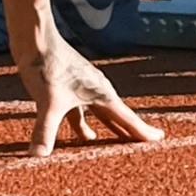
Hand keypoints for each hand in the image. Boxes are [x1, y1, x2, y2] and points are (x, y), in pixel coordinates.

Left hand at [21, 39, 160, 153]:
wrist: (35, 41)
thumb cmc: (46, 66)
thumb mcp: (48, 102)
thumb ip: (45, 131)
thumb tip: (38, 155)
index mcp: (101, 93)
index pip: (127, 118)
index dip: (143, 131)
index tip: (160, 138)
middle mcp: (97, 91)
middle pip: (118, 116)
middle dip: (131, 131)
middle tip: (149, 142)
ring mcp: (83, 89)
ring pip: (101, 114)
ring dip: (109, 129)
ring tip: (117, 145)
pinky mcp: (69, 88)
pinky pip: (82, 112)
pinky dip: (84, 125)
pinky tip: (83, 137)